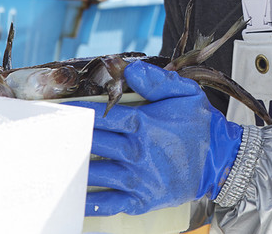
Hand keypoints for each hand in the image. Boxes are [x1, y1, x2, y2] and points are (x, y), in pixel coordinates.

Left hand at [70, 61, 243, 215]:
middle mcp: (138, 152)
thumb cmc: (201, 125)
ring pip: (96, 173)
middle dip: (71, 139)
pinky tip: (75, 196)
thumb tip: (130, 69)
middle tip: (48, 137)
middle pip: (94, 144)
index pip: (103, 117)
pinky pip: (109, 202)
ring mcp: (139, 178)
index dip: (79, 114)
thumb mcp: (186, 93)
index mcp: (145, 124)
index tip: (61, 113)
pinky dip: (90, 201)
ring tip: (54, 163)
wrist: (222, 160)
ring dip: (74, 168)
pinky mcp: (142, 198)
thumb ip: (157, 81)